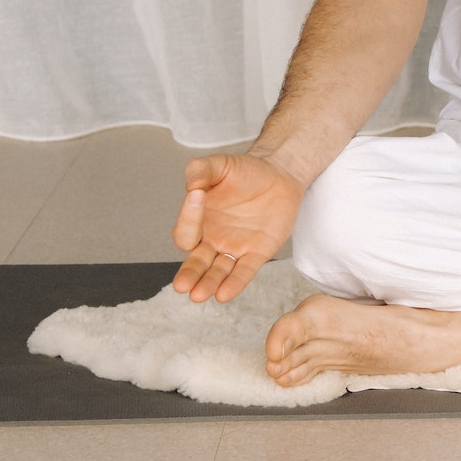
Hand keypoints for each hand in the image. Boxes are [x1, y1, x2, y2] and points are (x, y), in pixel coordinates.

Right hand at [170, 153, 304, 302]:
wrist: (279, 174)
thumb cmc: (246, 171)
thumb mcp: (221, 165)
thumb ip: (201, 170)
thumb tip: (190, 185)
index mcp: (198, 221)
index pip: (185, 231)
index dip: (189, 217)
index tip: (197, 195)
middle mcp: (212, 240)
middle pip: (196, 262)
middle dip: (189, 274)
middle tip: (181, 286)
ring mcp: (234, 248)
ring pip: (218, 272)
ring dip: (209, 283)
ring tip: (199, 295)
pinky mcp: (257, 253)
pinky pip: (244, 271)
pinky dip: (235, 283)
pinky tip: (224, 295)